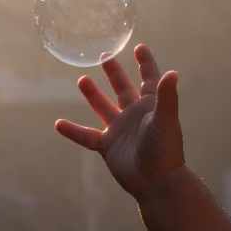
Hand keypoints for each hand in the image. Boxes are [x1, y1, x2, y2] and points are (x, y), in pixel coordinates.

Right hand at [55, 44, 184, 199]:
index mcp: (151, 105)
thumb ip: (168, 97)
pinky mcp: (108, 146)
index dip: (145, 62)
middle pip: (123, 87)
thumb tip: (173, 72)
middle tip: (104, 56)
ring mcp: (120, 130)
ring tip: (82, 79)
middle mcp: (135, 115)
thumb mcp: (166, 120)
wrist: (156, 182)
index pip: (149, 78)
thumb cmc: (165, 150)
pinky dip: (72, 131)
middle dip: (114, 72)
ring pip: (104, 107)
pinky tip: (58, 124)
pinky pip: (86, 136)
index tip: (139, 47)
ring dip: (93, 94)